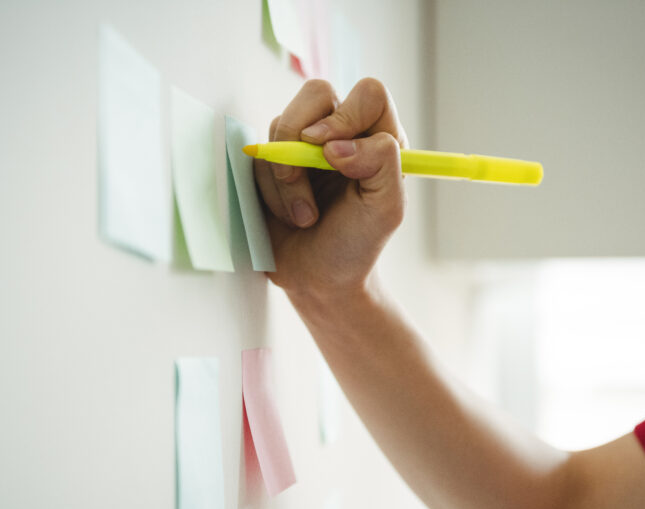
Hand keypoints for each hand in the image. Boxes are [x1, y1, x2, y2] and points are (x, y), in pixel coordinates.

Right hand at [254, 78, 408, 300]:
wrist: (317, 280)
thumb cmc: (356, 246)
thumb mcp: (385, 211)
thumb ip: (380, 164)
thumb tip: (335, 143)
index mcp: (378, 139)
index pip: (368, 95)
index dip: (346, 115)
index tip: (330, 155)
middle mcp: (342, 134)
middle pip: (316, 93)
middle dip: (300, 138)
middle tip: (303, 177)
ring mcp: (303, 145)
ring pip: (281, 126)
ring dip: (287, 179)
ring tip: (304, 216)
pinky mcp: (272, 162)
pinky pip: (259, 153)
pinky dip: (268, 189)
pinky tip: (287, 216)